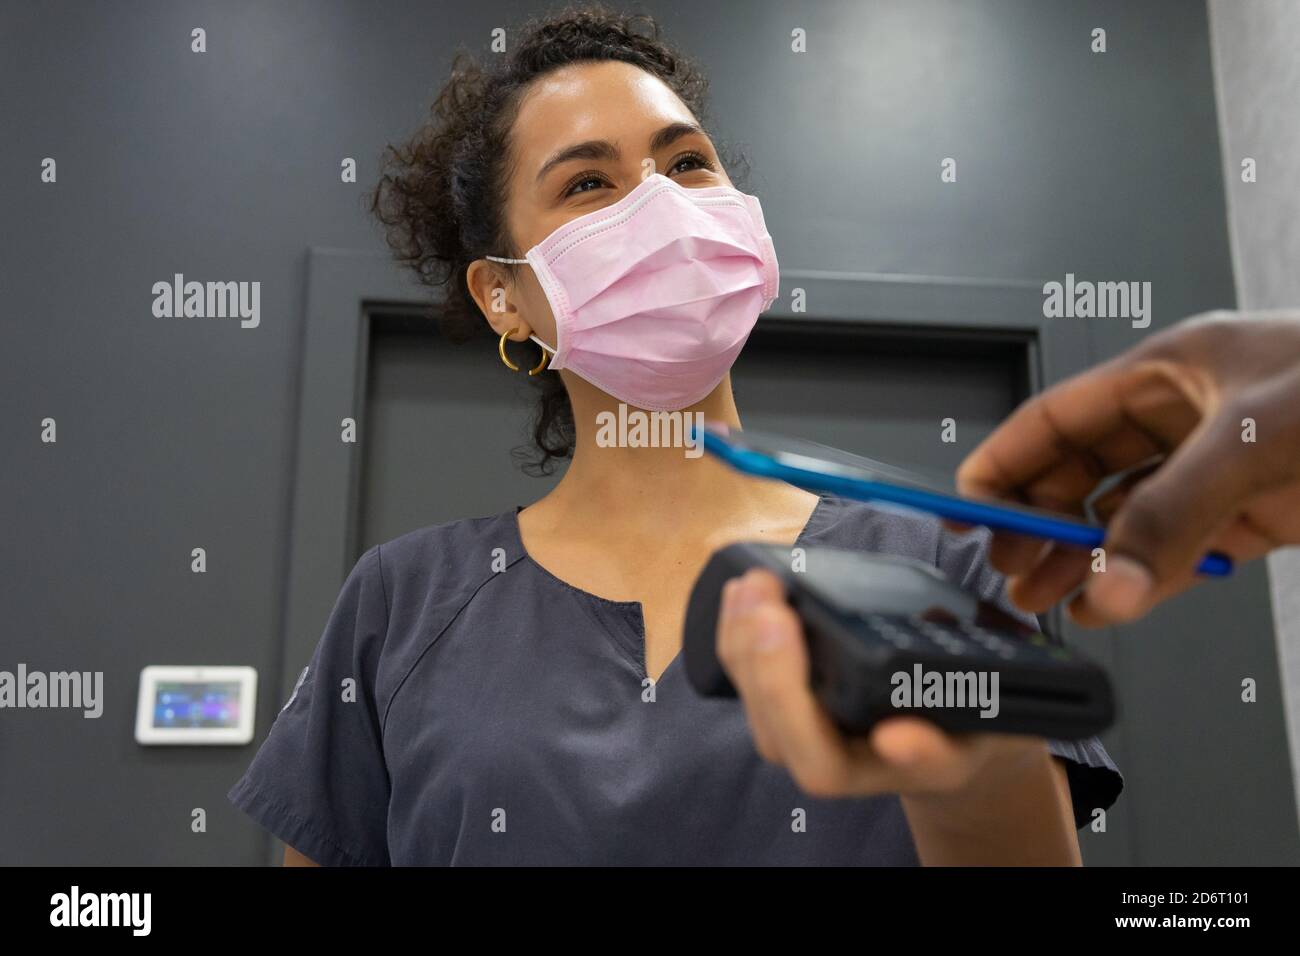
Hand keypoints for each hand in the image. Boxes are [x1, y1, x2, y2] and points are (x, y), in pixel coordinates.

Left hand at [716, 568, 1044, 797]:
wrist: (953, 724)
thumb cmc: (965, 725)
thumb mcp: (976, 735)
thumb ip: (939, 747)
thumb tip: (896, 740)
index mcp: (871, 771)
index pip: (819, 762)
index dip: (795, 705)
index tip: (785, 629)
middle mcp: (823, 755)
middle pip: (772, 724)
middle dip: (760, 656)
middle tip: (764, 592)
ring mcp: (798, 727)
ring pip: (752, 696)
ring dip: (741, 637)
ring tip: (750, 584)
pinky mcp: (785, 696)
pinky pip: (748, 672)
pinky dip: (739, 629)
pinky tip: (742, 591)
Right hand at [954, 311, 1299, 625]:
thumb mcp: (1256, 439)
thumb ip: (1176, 513)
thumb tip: (1112, 583)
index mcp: (1169, 372)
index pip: (1055, 420)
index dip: (1002, 463)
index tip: (968, 509)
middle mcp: (1187, 418)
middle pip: (1080, 474)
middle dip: (1038, 524)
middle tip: (1010, 567)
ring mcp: (1221, 469)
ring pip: (1126, 519)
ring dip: (1084, 561)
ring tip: (1049, 597)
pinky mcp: (1259, 512)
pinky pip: (1181, 550)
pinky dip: (1145, 580)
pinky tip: (1116, 603)